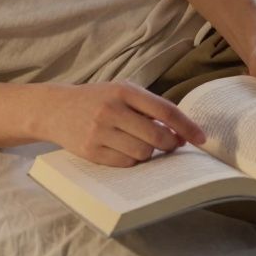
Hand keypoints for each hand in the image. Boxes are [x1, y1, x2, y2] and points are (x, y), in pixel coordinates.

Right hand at [43, 82, 207, 167]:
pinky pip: (126, 163)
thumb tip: (181, 133)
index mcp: (123, 91)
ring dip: (149, 152)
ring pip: (143, 153)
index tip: (201, 138)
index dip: (186, 126)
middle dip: (170, 144)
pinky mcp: (91, 151)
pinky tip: (124, 150)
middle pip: (157, 136)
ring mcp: (99, 132)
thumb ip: (149, 107)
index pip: (165, 110)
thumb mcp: (120, 92)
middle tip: (170, 144)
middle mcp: (111, 110)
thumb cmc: (95, 99)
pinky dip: (132, 160)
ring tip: (141, 144)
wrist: (55, 108)